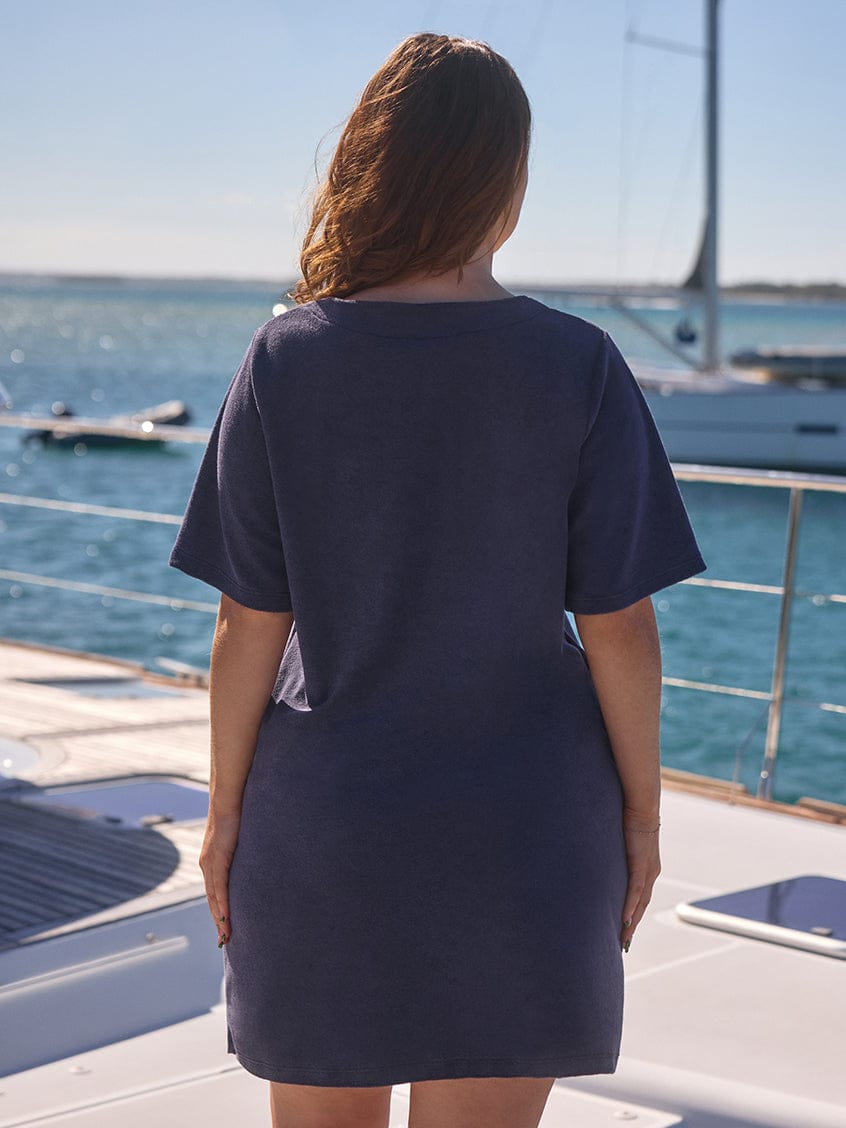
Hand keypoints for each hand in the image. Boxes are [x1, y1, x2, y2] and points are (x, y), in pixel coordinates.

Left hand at [199, 808, 240, 945]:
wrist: (229, 796)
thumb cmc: (238, 812)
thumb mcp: (241, 838)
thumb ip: (244, 851)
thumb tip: (258, 858)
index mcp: (213, 861)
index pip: (216, 892)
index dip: (220, 911)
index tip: (226, 928)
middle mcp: (208, 865)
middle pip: (213, 900)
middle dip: (219, 921)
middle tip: (225, 942)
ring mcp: (211, 862)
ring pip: (214, 898)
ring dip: (220, 918)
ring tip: (226, 936)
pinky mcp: (217, 858)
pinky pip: (220, 887)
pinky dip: (223, 904)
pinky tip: (226, 918)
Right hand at [620, 809, 660, 951]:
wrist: (641, 803)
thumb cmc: (630, 816)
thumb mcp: (622, 839)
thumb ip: (616, 850)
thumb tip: (602, 852)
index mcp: (648, 867)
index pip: (640, 897)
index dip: (633, 914)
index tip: (625, 929)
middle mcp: (651, 872)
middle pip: (642, 906)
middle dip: (632, 926)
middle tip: (623, 944)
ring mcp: (647, 869)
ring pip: (640, 903)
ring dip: (631, 923)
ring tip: (623, 940)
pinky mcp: (641, 864)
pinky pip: (635, 891)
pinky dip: (630, 907)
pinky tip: (624, 921)